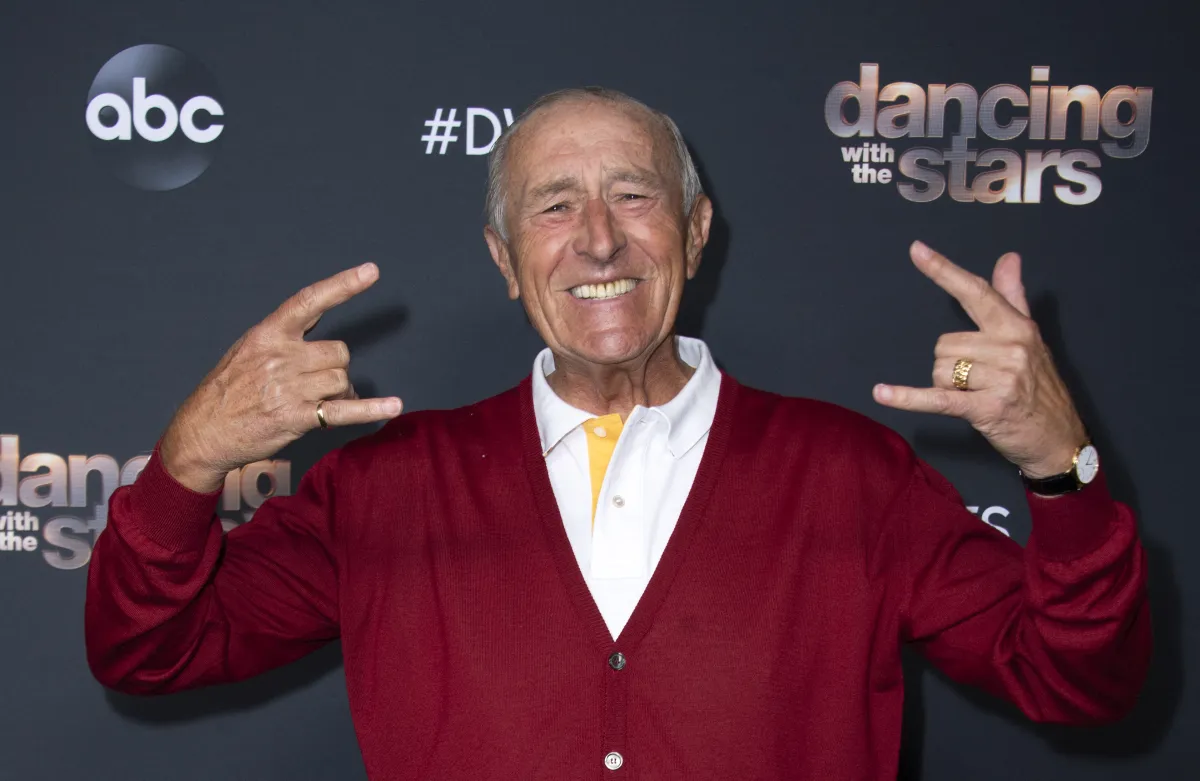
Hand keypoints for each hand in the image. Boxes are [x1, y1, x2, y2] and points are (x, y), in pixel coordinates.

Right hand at [159, 263, 402, 492]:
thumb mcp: (246, 352)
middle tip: (320, 386)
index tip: (371, 271)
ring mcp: (289, 387)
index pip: (310, 301)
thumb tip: (322, 347)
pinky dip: (372, 410)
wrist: (201, 434)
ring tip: (320, 405)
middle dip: (335, 368)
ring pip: (342, 379)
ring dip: (340, 393)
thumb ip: (283, 342)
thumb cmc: (226, 393)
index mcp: (267, 334)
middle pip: (338, 352)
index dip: (343, 285)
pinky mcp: (296, 417)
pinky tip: (393, 406)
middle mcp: (280, 357)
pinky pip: (344, 410)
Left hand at [872, 241, 1086, 478]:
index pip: (975, 292)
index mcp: (1018, 327)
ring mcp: (1000, 378)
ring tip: (978, 396)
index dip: (944, 270)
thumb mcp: (1031, 340)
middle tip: (980, 381)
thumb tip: (1008, 257)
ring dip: (949, 386)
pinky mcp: (986, 408)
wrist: (1059, 440)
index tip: (916, 250)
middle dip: (952, 365)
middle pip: (944, 344)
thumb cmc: (1040, 389)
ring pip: (941, 370)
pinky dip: (907, 398)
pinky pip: (936, 398)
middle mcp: (1011, 348)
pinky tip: (882, 393)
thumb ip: (1013, 296)